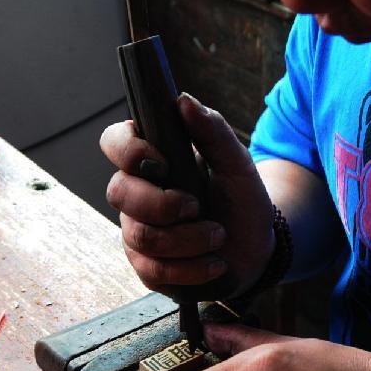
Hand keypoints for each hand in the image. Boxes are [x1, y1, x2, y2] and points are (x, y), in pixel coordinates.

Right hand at [99, 94, 275, 298]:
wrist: (256, 249)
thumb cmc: (241, 200)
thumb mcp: (237, 164)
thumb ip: (212, 131)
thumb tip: (183, 100)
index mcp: (152, 158)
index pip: (113, 141)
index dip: (128, 150)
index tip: (164, 163)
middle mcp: (136, 193)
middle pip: (118, 192)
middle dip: (162, 203)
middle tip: (197, 207)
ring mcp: (137, 230)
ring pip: (139, 236)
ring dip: (187, 239)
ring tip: (218, 237)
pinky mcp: (147, 267)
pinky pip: (153, 270)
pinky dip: (190, 268)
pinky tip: (215, 263)